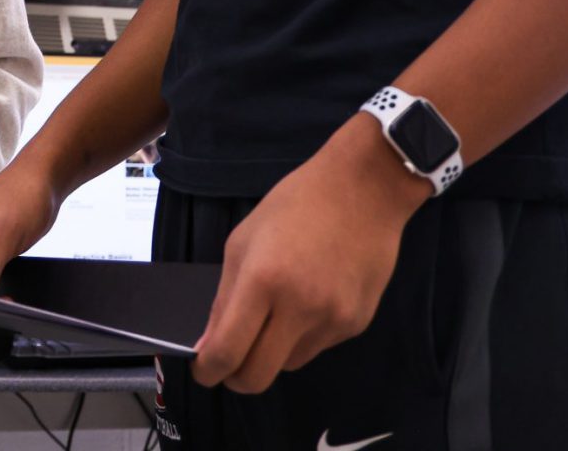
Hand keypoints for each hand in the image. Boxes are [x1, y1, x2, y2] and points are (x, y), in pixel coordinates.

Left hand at [192, 114, 429, 391]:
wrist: (364, 189)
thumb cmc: (296, 204)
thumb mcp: (244, 241)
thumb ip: (225, 297)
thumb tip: (208, 345)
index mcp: (263, 280)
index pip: (228, 351)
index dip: (209, 370)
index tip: (203, 371)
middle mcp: (299, 307)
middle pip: (258, 376)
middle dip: (237, 377)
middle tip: (230, 363)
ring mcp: (332, 320)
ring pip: (288, 364)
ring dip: (272, 352)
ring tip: (275, 313)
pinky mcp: (355, 324)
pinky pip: (317, 347)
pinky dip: (302, 335)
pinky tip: (308, 299)